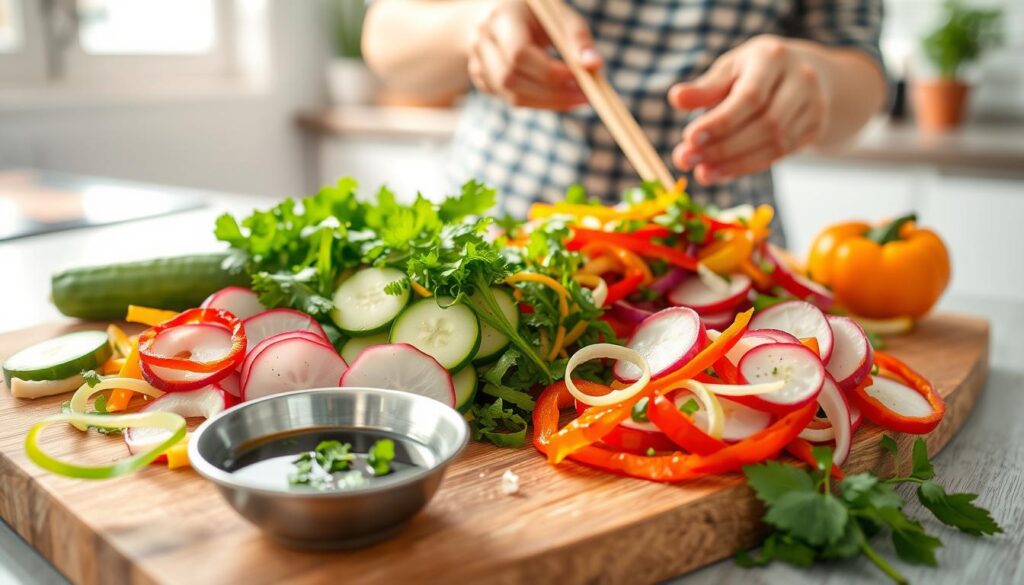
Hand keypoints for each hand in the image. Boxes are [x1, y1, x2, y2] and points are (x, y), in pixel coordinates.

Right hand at [467, 0, 601, 110]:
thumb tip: (595, 66)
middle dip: (551, 93)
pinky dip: (539, 103)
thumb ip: (577, 37)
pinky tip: (559, 96)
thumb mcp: (558, 15)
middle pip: (512, 79)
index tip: (580, 77)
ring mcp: (476, 62)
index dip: (549, 71)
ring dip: (548, 103)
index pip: (518, 53)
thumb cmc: (536, 14)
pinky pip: (512, 100)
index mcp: (501, 17)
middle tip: (585, 96)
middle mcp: (481, 40)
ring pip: (511, 96)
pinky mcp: (482, 80)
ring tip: (576, 98)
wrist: (495, 14)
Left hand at [668, 35, 829, 184]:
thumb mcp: (729, 69)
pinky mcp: (814, 128)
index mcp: (773, 58)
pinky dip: (746, 166)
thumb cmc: (753, 70)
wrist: (801, 74)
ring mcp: (813, 105)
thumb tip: (675, 98)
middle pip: (765, 123)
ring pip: (775, 143)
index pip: (750, 96)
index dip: (720, 121)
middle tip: (687, 160)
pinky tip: (720, 173)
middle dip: (723, 147)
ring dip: (733, 162)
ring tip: (701, 172)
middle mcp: (801, 79)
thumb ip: (704, 88)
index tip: (689, 138)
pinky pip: (779, 154)